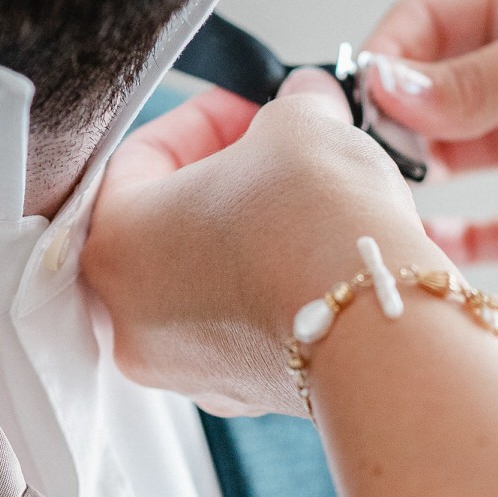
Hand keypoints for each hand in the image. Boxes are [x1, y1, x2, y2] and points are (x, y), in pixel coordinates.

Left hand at [84, 70, 447, 417]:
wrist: (382, 324)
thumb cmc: (319, 229)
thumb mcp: (300, 125)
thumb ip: (290, 105)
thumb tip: (303, 104)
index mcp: (114, 244)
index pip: (140, 157)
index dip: (203, 118)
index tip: (248, 107)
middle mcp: (132, 318)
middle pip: (169, 226)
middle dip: (228, 179)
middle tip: (276, 153)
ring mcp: (185, 366)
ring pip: (207, 280)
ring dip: (250, 235)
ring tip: (306, 204)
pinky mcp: (240, 392)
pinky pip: (244, 324)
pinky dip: (271, 287)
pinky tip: (317, 258)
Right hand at [363, 0, 497, 258]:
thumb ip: (477, 77)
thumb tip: (390, 92)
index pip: (425, 27)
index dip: (387, 61)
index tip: (362, 100)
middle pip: (429, 99)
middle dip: (393, 125)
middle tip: (370, 156)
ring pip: (456, 164)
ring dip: (418, 181)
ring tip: (390, 199)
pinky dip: (466, 242)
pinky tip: (434, 243)